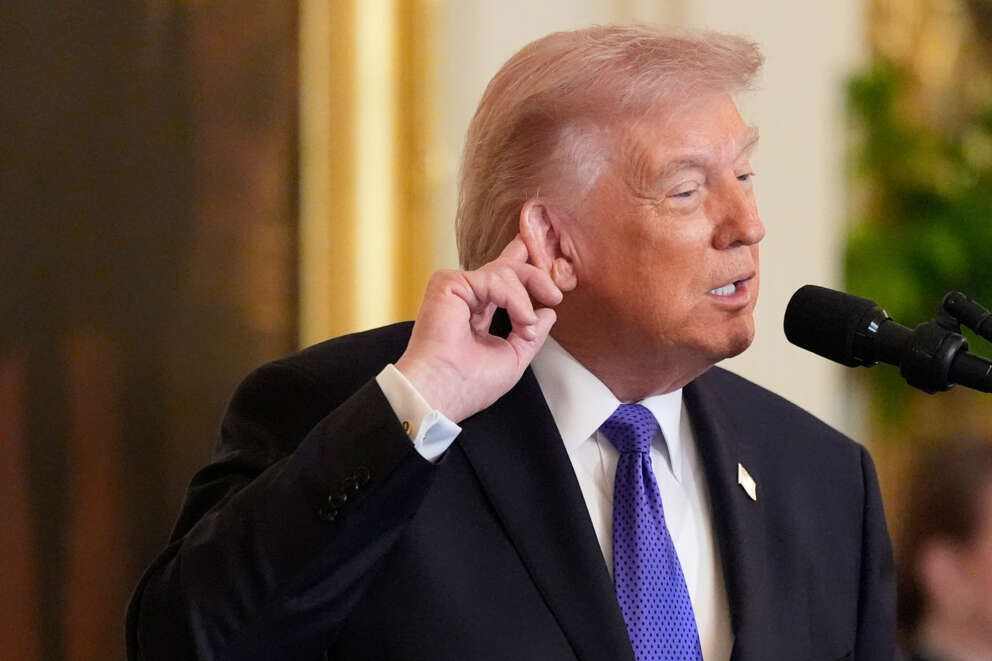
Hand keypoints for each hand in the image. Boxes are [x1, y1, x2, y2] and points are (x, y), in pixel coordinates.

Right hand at [395, 236, 561, 422]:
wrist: (443, 390)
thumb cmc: (470, 383)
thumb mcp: (515, 356)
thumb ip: (532, 333)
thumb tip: (549, 313)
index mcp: (478, 312)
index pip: (502, 280)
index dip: (524, 268)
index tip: (548, 276)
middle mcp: (467, 297)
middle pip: (506, 268)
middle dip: (535, 276)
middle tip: (555, 294)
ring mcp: (457, 288)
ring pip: (504, 271)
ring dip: (524, 300)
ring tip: (528, 325)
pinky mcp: (448, 283)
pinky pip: (493, 278)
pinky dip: (513, 298)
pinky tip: (522, 319)